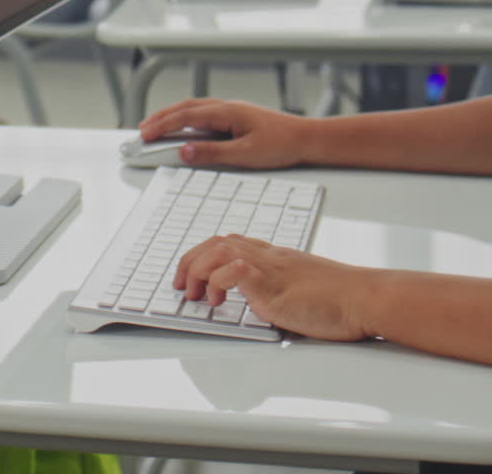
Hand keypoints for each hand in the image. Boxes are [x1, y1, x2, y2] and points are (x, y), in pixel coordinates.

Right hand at [138, 98, 312, 168]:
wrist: (306, 137)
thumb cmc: (281, 144)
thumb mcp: (245, 154)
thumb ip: (212, 153)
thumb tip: (184, 151)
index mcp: (226, 112)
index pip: (185, 116)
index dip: (162, 125)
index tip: (144, 135)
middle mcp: (226, 106)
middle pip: (185, 108)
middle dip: (160, 117)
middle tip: (141, 130)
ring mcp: (230, 109)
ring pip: (193, 108)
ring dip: (172, 115)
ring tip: (155, 126)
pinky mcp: (235, 116)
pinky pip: (203, 112)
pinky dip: (186, 117)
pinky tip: (183, 125)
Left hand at [174, 234, 369, 341]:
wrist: (364, 296)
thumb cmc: (341, 299)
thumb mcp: (301, 290)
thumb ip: (279, 290)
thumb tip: (263, 305)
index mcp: (275, 256)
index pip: (230, 242)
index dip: (204, 254)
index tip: (190, 273)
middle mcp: (269, 256)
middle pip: (217, 241)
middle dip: (190, 260)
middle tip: (181, 285)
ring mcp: (271, 267)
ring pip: (219, 249)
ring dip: (197, 270)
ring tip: (194, 293)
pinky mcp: (274, 284)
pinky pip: (235, 269)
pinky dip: (217, 280)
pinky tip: (217, 299)